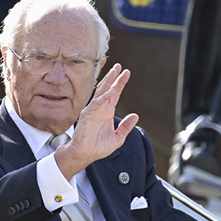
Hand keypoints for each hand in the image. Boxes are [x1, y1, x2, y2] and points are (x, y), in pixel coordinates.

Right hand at [53, 63, 139, 179]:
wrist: (85, 155)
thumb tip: (135, 116)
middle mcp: (100, 109)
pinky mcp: (87, 115)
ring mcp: (93, 111)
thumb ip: (126, 127)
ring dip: (108, 81)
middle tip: (120, 66)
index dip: (120, 83)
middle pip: (108, 89)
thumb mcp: (118, 138)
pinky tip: (112, 91)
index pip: (114, 94)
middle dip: (114, 77)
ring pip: (101, 92)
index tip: (126, 73)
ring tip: (115, 71)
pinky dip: (104, 97)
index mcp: (107, 112)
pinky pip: (96, 104)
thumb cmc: (98, 147)